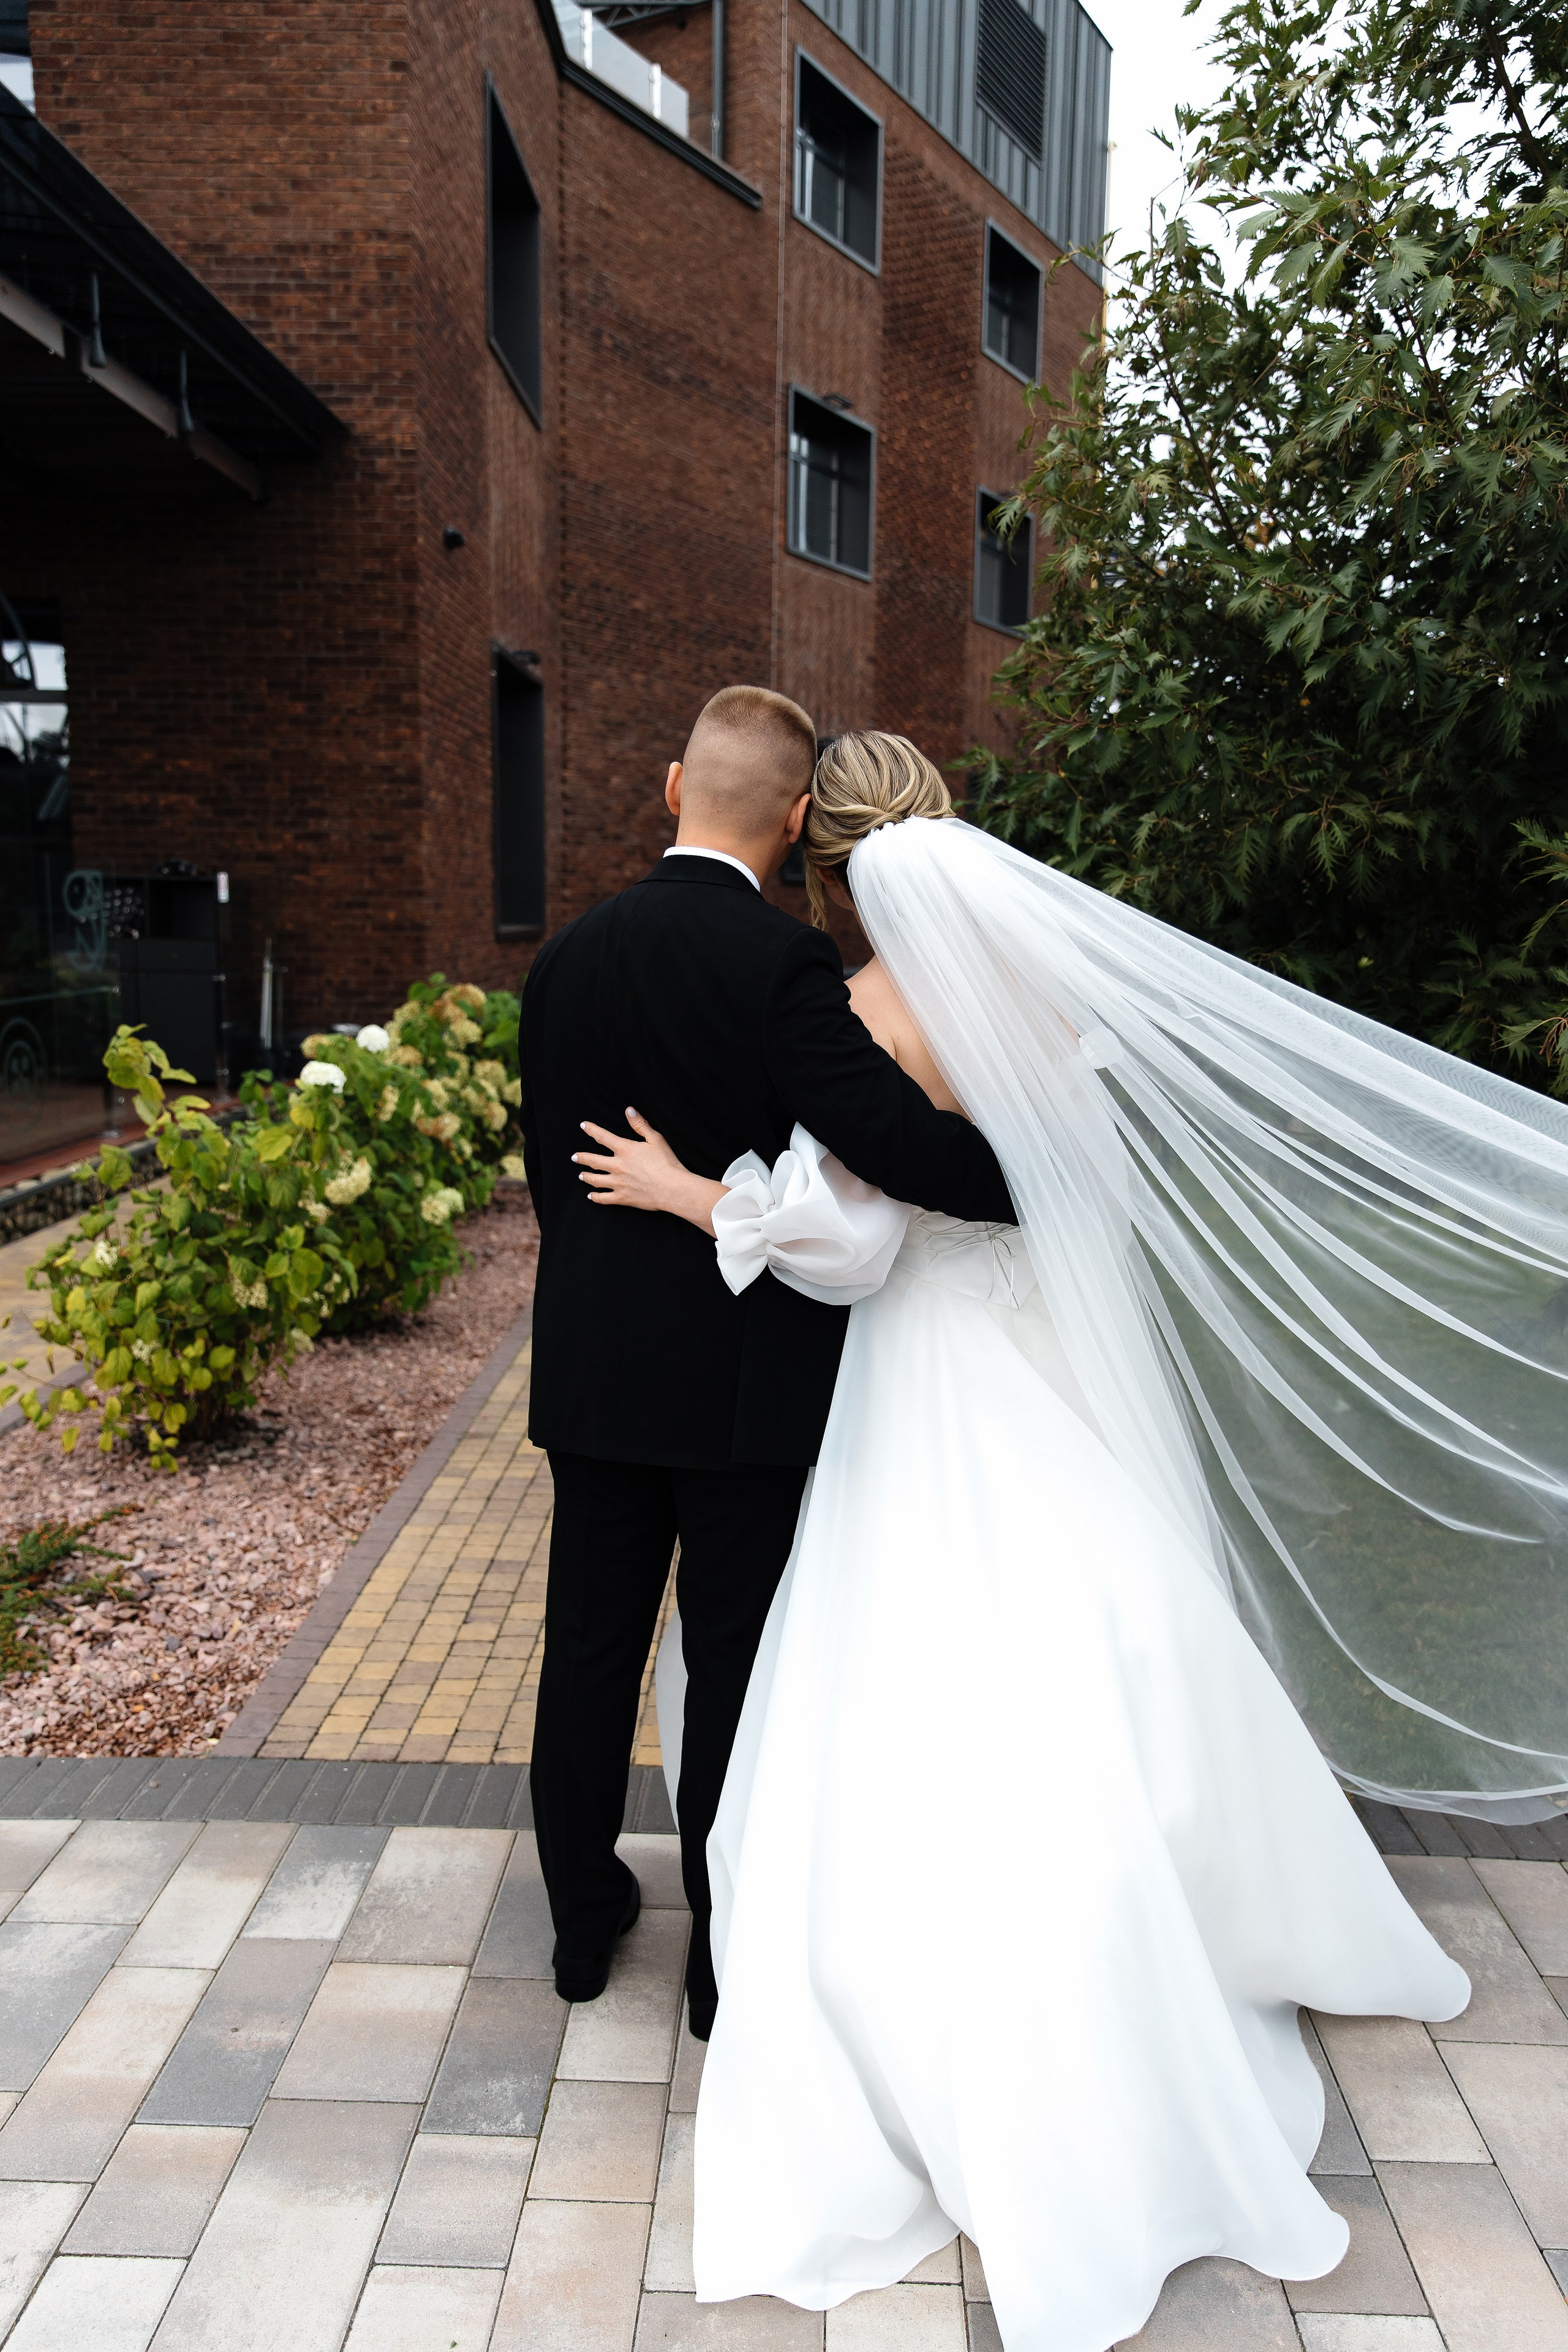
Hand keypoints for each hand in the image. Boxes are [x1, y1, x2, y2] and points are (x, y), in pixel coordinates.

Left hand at [573, 1109, 726, 1233]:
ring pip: (595, 1180)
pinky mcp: (622, 1198)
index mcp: (625, 1150)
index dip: (592, 1130)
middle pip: (593, 1161)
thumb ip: (640, 1125)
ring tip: (581, 1175)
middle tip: (574, 1157)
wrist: (672, 1188)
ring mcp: (618, 1183)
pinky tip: (591, 1196)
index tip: (584, 1126)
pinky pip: (604, 1198)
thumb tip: (629, 1110)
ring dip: (586, 1177)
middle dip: (581, 1158)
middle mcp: (617, 1166)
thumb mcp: (656, 1139)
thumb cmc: (667, 1163)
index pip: (603, 1137)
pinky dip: (596, 1197)